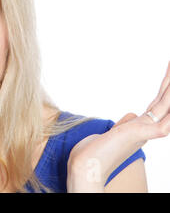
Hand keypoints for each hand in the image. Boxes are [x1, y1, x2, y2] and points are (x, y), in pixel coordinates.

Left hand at [67, 61, 169, 188]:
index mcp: (143, 126)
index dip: (166, 87)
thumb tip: (133, 115)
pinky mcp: (142, 135)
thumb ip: (127, 123)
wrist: (87, 166)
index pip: (160, 102)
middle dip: (169, 83)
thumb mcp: (115, 131)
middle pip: (164, 100)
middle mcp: (148, 128)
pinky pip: (165, 122)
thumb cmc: (97, 151)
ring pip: (167, 105)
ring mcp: (147, 132)